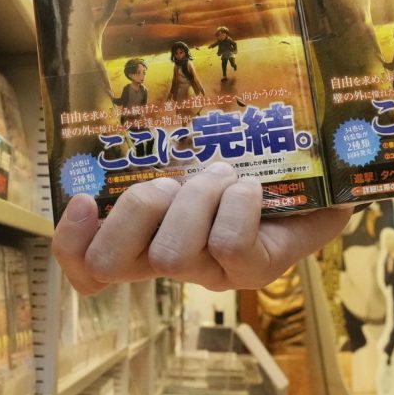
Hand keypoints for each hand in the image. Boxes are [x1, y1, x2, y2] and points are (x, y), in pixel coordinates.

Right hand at [53, 162, 351, 294]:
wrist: (320, 182)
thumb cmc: (245, 164)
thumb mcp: (195, 151)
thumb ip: (159, 141)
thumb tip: (112, 123)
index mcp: (148, 237)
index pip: (88, 267)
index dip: (73, 243)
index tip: (85, 200)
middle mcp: (173, 260)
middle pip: (113, 263)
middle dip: (135, 210)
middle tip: (170, 183)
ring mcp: (214, 272)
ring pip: (172, 253)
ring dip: (195, 200)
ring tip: (222, 175)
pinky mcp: (256, 271)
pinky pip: (228, 244)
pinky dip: (237, 206)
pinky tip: (250, 188)